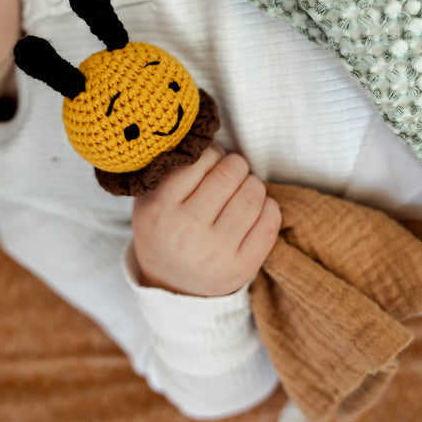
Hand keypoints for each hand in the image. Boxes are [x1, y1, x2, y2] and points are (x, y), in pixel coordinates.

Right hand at [132, 144, 280, 296]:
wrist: (172, 286)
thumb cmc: (165, 229)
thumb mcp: (151, 198)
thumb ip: (171, 167)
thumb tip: (206, 136)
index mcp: (159, 209)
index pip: (199, 161)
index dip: (212, 153)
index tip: (212, 160)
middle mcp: (187, 232)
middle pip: (229, 175)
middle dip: (236, 165)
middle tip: (233, 171)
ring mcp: (217, 253)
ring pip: (253, 195)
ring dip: (253, 184)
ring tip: (244, 189)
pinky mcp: (242, 268)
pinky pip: (270, 222)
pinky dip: (269, 207)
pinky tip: (256, 209)